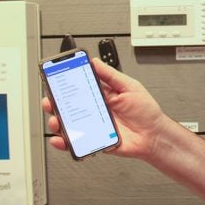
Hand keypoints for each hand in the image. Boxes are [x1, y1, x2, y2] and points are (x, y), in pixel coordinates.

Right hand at [42, 58, 170, 159]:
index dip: (66, 83)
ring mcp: (93, 125)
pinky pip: (76, 141)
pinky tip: (60, 139)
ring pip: (69, 123)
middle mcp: (95, 109)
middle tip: (50, 101)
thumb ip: (111, 75)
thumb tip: (95, 62)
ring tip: (57, 120)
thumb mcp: (130, 87)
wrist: (154, 136)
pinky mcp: (95, 140)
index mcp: (102, 94)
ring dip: (57, 122)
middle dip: (55, 102)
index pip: (79, 86)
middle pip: (69, 105)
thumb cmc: (146, 111)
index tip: (55, 79)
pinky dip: (64, 142)